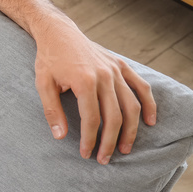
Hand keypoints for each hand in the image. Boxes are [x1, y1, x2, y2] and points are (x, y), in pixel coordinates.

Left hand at [33, 17, 156, 164]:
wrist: (58, 32)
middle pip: (114, 116)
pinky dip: (149, 104)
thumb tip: (60, 136)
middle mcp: (104, 76)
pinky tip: (150, 122)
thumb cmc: (48, 59)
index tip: (86, 153)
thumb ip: (52, 110)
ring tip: (125, 148)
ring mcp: (115, 70)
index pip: (92, 119)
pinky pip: (141, 87)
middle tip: (104, 159)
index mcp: (84, 81)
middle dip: (110, 141)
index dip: (90, 139)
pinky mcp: (121, 65)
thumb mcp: (42, 84)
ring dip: (131, 130)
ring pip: (131, 106)